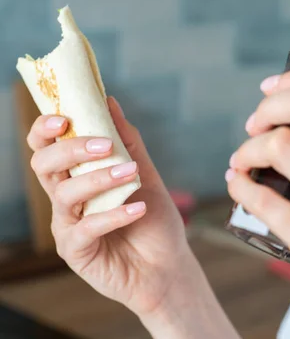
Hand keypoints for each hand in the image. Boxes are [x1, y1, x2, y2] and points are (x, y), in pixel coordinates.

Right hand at [27, 97, 190, 316]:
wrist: (168, 265)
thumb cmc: (154, 220)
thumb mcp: (145, 174)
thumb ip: (127, 141)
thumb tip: (109, 100)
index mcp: (77, 176)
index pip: (47, 147)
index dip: (46, 129)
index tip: (66, 117)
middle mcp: (66, 199)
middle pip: (44, 165)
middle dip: (70, 149)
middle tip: (105, 145)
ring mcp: (68, 226)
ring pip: (63, 195)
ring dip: (99, 179)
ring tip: (132, 174)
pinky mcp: (76, 252)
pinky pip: (84, 229)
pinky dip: (112, 214)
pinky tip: (137, 208)